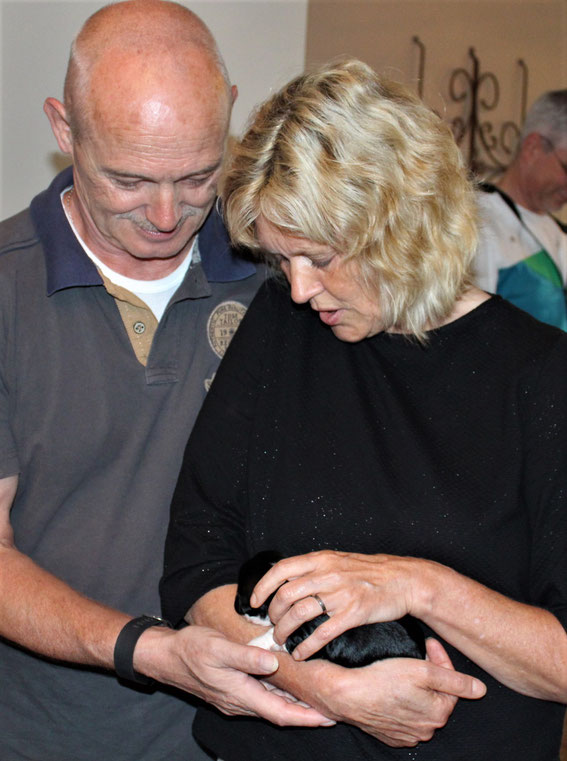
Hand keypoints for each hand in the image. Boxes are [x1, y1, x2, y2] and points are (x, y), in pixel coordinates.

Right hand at [139, 624, 334, 726]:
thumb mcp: (219, 647)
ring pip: (272, 705)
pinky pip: (262, 696)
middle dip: (307, 714)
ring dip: (294, 704)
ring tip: (318, 696)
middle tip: (333, 707)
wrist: (166, 655)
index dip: (307, 718)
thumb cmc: (192, 648)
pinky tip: (289, 682)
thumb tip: (273, 663)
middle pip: (280, 713)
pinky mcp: (233, 689)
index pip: (281, 713)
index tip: (329, 716)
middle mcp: (241, 702)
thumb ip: (246, 657)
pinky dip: (279, 693)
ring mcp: (236, 697)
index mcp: (241, 695)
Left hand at [251, 550, 419, 659]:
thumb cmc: (369, 571)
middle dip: (273, 616)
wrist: (403, 579)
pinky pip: (321, 633)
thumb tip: (286, 580)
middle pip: (286, 596)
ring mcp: (340, 594)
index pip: (281, 570)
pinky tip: (302, 654)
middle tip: (272, 627)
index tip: (255, 602)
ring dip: (285, 632)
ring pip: (299, 615)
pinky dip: (307, 647)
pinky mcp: (353, 613)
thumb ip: (314, 568)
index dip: (263, 587)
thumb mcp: (338, 560)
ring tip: (282, 642)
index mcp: (321, 559)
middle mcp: (327, 574)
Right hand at [275, 638, 484, 746]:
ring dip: (414, 686)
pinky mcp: (386, 732)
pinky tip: (388, 683)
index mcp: (437, 715)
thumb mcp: (422, 672)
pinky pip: (400, 714)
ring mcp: (404, 733)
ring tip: (402, 665)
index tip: (427, 642)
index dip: (440, 659)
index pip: (451, 684)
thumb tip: (480, 690)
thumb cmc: (381, 678)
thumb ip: (454, 680)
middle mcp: (424, 729)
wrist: (344, 693)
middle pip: (435, 695)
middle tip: (415, 652)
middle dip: (429, 673)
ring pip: (418, 704)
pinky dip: (398, 698)